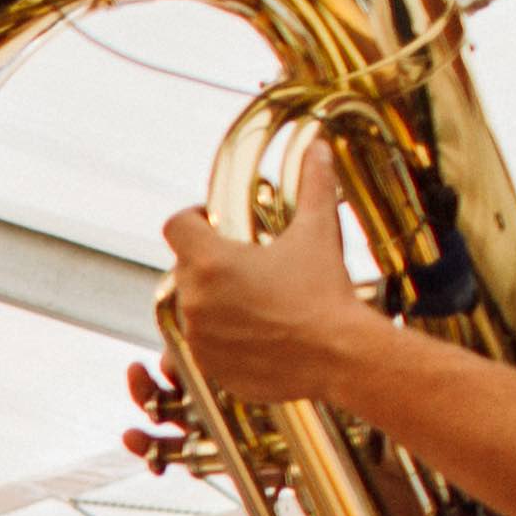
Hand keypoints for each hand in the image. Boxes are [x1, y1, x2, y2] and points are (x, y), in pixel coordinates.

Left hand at [145, 160, 375, 425]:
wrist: (339, 357)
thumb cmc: (326, 294)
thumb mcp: (318, 232)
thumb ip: (314, 185)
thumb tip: (320, 148)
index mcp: (209, 262)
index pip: (176, 225)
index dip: (192, 218)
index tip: (213, 221)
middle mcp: (194, 301)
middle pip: (185, 268)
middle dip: (209, 262)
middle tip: (246, 262)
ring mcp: (198, 338)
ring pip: (192, 307)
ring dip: (213, 299)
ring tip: (253, 297)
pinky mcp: (209, 367)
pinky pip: (202, 344)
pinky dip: (220, 334)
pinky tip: (254, 327)